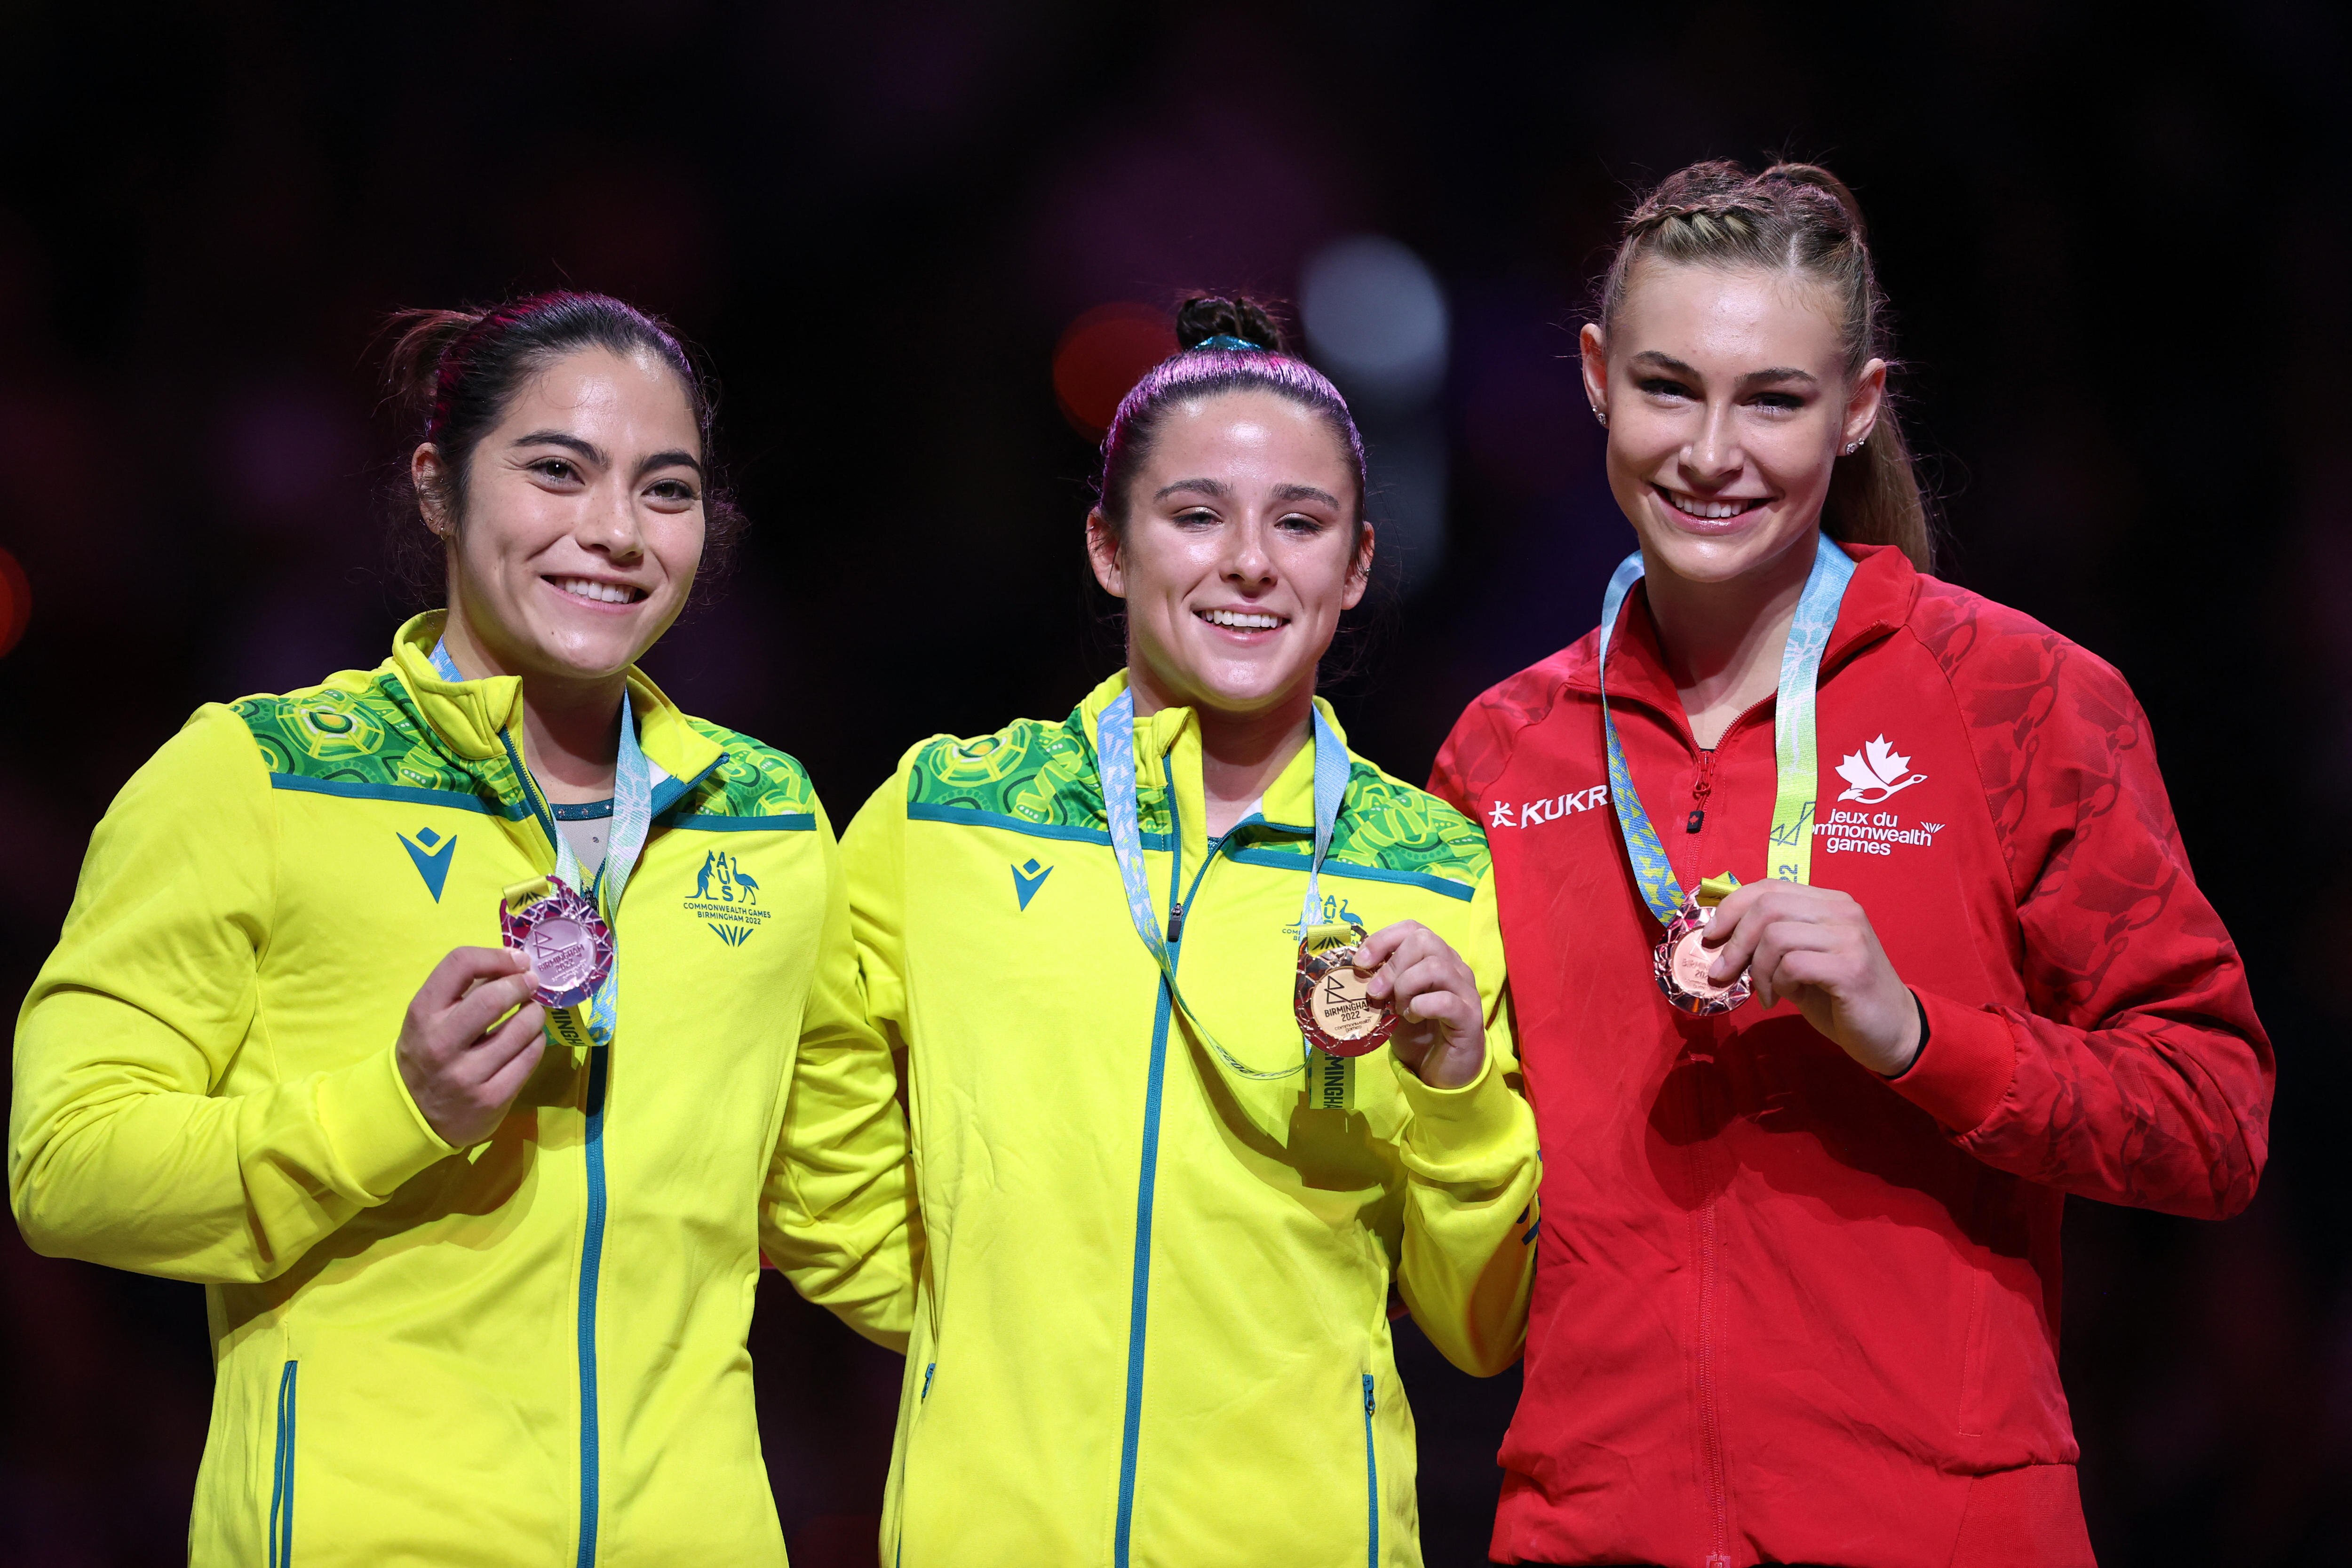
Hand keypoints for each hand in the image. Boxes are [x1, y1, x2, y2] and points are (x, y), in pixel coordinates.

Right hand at [395, 947, 548, 1147]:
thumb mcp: (430, 1018)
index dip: (495, 956)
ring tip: (531, 1012)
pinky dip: (536, 1042)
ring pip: (521, 1029)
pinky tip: (528, 1041)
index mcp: (422, 1014)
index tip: (518, 960)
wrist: (414, 1115)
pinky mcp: (491, 1099)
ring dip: (534, 1014)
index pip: (460, 965)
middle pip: (493, 999)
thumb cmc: (429, 1053)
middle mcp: (441, 1044)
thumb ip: (465, 990)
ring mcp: (466, 1075)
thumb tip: (515, 962)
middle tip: (531, 983)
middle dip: (521, 984)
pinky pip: (530, 1057)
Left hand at [1355, 921, 1486, 1088]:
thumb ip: (1380, 984)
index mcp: (1437, 958)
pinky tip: (1412, 1018)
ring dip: (1406, 986)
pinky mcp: (1470, 1017)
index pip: (1413, 928)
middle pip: (1424, 940)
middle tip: (1376, 993)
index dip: (1383, 939)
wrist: (1444, 1072)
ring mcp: (1465, 991)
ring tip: (1398, 1008)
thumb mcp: (1393, 1004)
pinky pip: (1445, 1000)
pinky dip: (1421, 1006)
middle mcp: (1455, 968)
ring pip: (1435, 966)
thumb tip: (1355, 969)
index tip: (1361, 962)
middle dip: (1391, 965)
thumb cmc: (1419, 1034)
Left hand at [1700, 882, 1919, 1074]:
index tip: (1711, 936)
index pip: (1769, 887)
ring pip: (1776, 936)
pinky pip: (1792, 965)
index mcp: (1829, 902)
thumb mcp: (1800, 962)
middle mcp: (1842, 911)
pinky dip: (1777, 984)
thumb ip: (1770, 944)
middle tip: (1724, 972)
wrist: (1892, 1031)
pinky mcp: (1851, 968)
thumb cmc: (1840, 997)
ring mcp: (1850, 937)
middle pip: (1767, 907)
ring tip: (1765, 993)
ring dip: (1757, 970)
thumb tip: (1718, 942)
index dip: (1732, 908)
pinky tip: (1785, 999)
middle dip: (1735, 941)